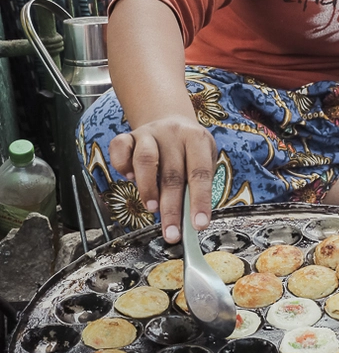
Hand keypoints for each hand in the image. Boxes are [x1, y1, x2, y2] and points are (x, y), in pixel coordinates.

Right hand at [109, 116, 216, 242]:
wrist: (169, 119)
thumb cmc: (189, 148)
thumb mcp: (203, 159)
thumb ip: (197, 185)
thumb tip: (192, 220)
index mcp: (197, 139)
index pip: (200, 173)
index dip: (200, 201)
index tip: (199, 225)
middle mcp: (173, 133)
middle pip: (172, 174)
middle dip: (172, 209)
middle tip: (172, 233)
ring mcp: (149, 133)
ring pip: (145, 160)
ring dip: (148, 189)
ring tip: (152, 209)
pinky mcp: (128, 135)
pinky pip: (119, 149)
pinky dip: (122, 166)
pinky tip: (130, 179)